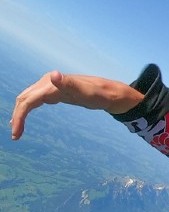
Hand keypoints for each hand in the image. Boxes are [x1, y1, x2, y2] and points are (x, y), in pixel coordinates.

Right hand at [11, 71, 142, 139]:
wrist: (110, 92)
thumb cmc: (99, 95)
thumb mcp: (86, 92)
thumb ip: (69, 84)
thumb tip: (53, 75)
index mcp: (51, 84)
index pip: (28, 101)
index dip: (20, 117)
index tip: (16, 135)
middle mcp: (48, 82)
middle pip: (24, 99)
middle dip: (17, 116)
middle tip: (16, 136)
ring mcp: (50, 86)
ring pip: (28, 99)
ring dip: (20, 113)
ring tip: (17, 130)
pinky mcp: (55, 91)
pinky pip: (35, 99)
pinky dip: (28, 108)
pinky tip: (25, 118)